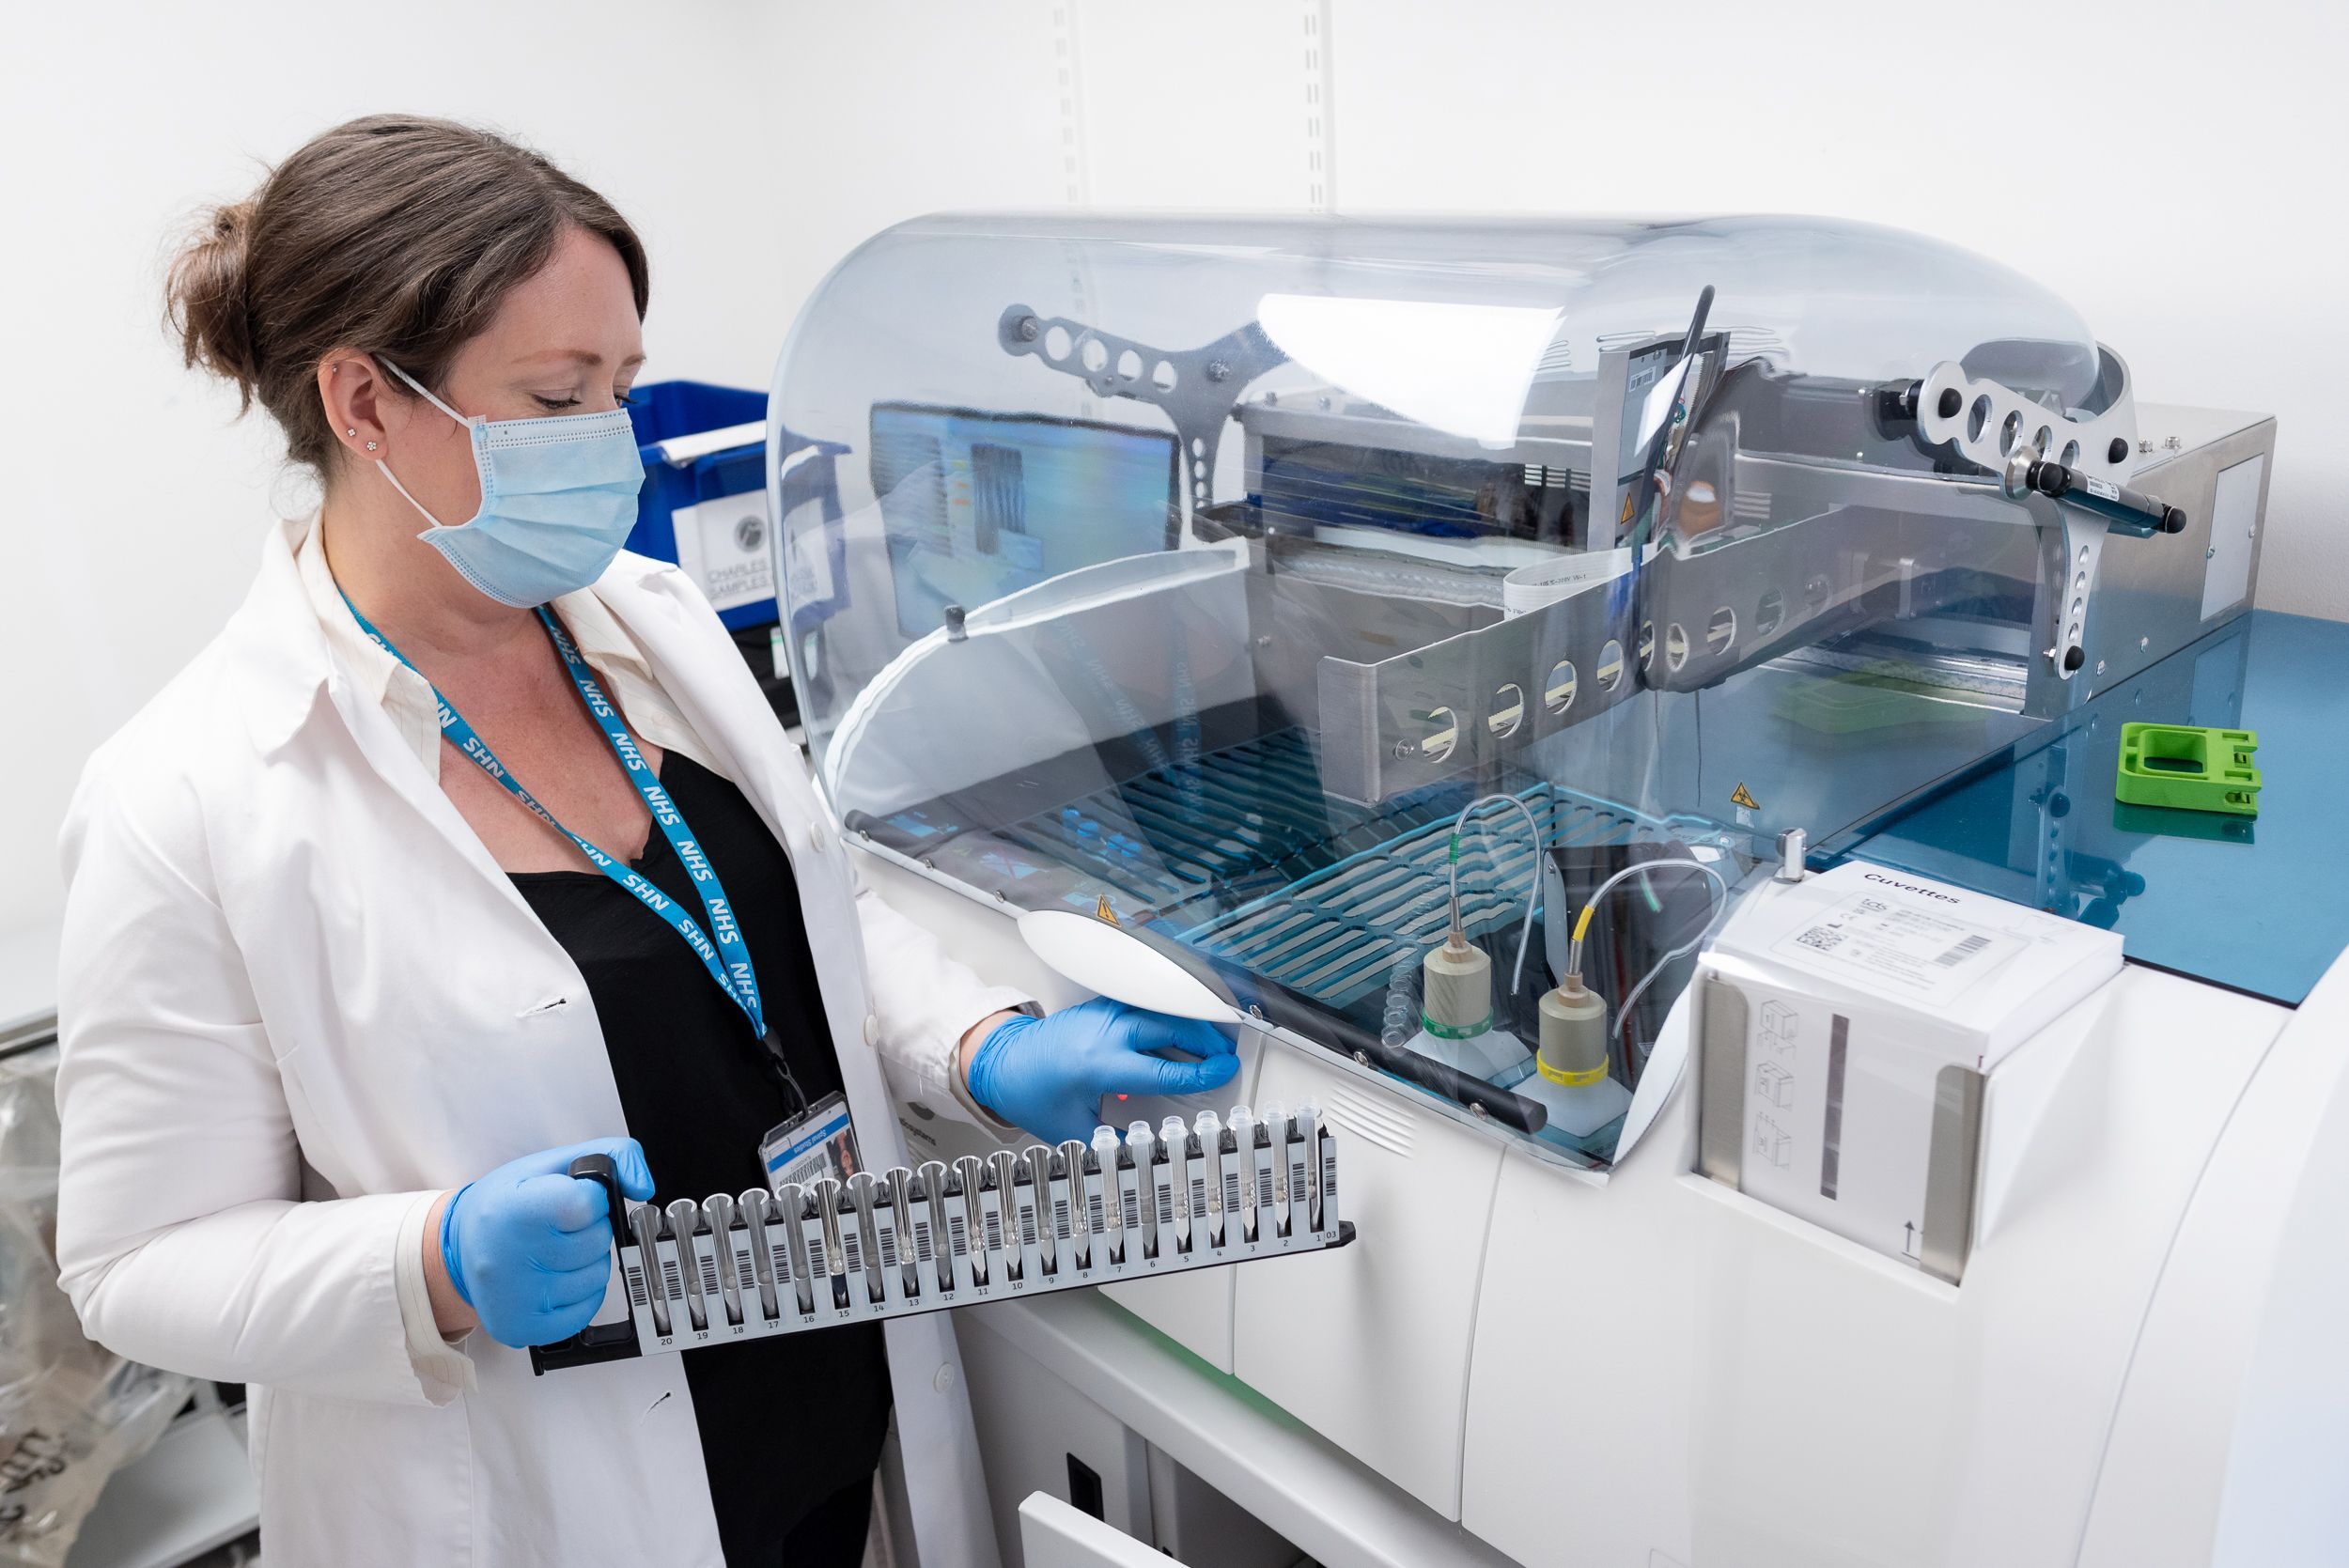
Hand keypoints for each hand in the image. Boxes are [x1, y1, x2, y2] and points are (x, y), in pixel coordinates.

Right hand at [437, 1138, 654, 1348]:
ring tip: (554, 1251)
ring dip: (588, 1261)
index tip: (573, 1197)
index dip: (591, 1198)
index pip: (587, 1204)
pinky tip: (555, 1277)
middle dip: (591, 1229)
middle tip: (560, 1226)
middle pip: (596, 1241)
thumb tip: (644, 1186)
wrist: (458, 1246)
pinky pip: (585, 1310)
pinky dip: (582, 1293)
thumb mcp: (551, 1162)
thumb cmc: (506, 1203)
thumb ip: (611, 1156)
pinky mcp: (521, 1328)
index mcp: (514, 1210)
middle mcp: (509, 1259)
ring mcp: (515, 1299)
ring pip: (597, 1276)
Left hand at [965, 997, 1238, 1144]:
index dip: (1200, 1072)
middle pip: (1170, 1027)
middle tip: (1225, 1056)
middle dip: (1206, 1040)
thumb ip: (1113, 1141)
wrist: (1001, 1061)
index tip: (1223, 1071)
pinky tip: (1183, 1023)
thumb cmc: (1032, 1093)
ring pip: (1160, 1008)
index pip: (1163, 1069)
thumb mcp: (1072, 1130)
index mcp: (1098, 1066)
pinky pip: (1144, 1003)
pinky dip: (1169, 1012)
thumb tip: (1149, 1150)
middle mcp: (1103, 1033)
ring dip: (1191, 1021)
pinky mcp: (1101, 1006)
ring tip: (1213, 1038)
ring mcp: (1102, 1013)